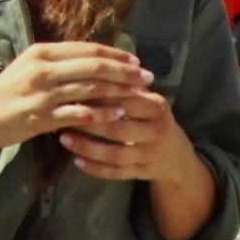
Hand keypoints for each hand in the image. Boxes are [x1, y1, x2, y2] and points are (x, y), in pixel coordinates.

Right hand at [0, 42, 153, 150]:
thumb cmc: (7, 94)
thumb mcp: (29, 68)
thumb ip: (58, 62)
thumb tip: (92, 58)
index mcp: (42, 53)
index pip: (87, 49)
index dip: (115, 54)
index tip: (136, 60)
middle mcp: (42, 69)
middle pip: (93, 66)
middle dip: (124, 71)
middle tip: (147, 76)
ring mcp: (41, 93)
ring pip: (89, 88)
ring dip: (118, 91)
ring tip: (139, 94)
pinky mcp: (40, 117)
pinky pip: (78, 113)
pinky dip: (100, 113)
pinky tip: (117, 115)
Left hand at [57, 91, 198, 182]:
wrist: (176, 155)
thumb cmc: (152, 119)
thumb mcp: (148, 100)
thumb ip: (126, 87)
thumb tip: (90, 66)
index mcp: (158, 108)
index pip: (127, 100)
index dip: (100, 96)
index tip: (74, 91)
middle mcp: (157, 131)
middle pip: (119, 129)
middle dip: (89, 123)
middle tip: (64, 116)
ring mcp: (150, 155)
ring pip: (115, 154)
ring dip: (87, 147)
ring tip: (63, 138)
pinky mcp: (143, 173)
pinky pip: (116, 173)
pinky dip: (95, 168)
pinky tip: (77, 161)